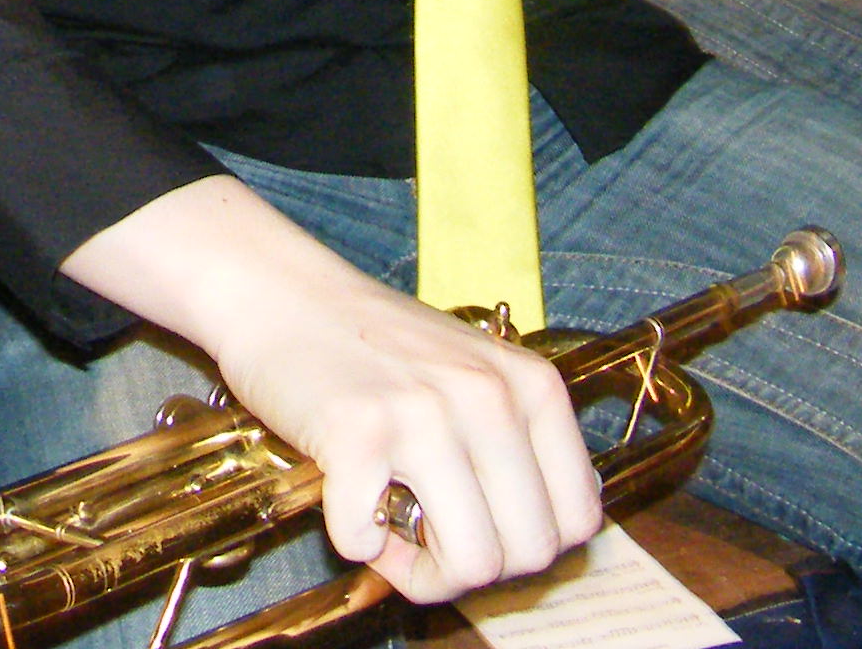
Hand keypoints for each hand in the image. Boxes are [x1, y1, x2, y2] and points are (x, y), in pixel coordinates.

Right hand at [212, 259, 601, 599]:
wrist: (282, 291)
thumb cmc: (376, 345)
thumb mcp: (476, 376)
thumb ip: (516, 447)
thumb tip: (530, 548)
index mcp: (533, 385)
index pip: (579, 519)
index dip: (528, 546)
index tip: (481, 530)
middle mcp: (490, 397)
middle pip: (530, 553)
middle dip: (475, 569)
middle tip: (426, 538)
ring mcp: (426, 415)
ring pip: (470, 563)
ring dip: (420, 570)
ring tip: (385, 527)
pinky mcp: (358, 433)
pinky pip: (368, 543)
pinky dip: (353, 540)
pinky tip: (343, 498)